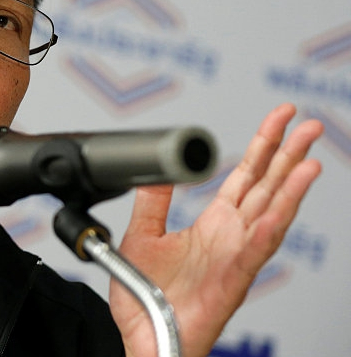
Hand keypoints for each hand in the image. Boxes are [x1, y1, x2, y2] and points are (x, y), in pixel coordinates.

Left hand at [109, 103, 323, 356]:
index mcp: (214, 224)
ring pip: (272, 214)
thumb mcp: (141, 236)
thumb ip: (151, 201)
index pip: (246, 174)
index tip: (279, 117)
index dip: (263, 144)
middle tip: (307, 123)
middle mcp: (232, 236)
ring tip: (309, 158)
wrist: (144, 339)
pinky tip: (284, 205)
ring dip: (291, 186)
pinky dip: (272, 225)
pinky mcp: (234, 278)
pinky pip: (257, 248)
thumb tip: (154, 166)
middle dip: (288, 153)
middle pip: (267, 186)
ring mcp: (237, 257)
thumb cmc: (146, 300)